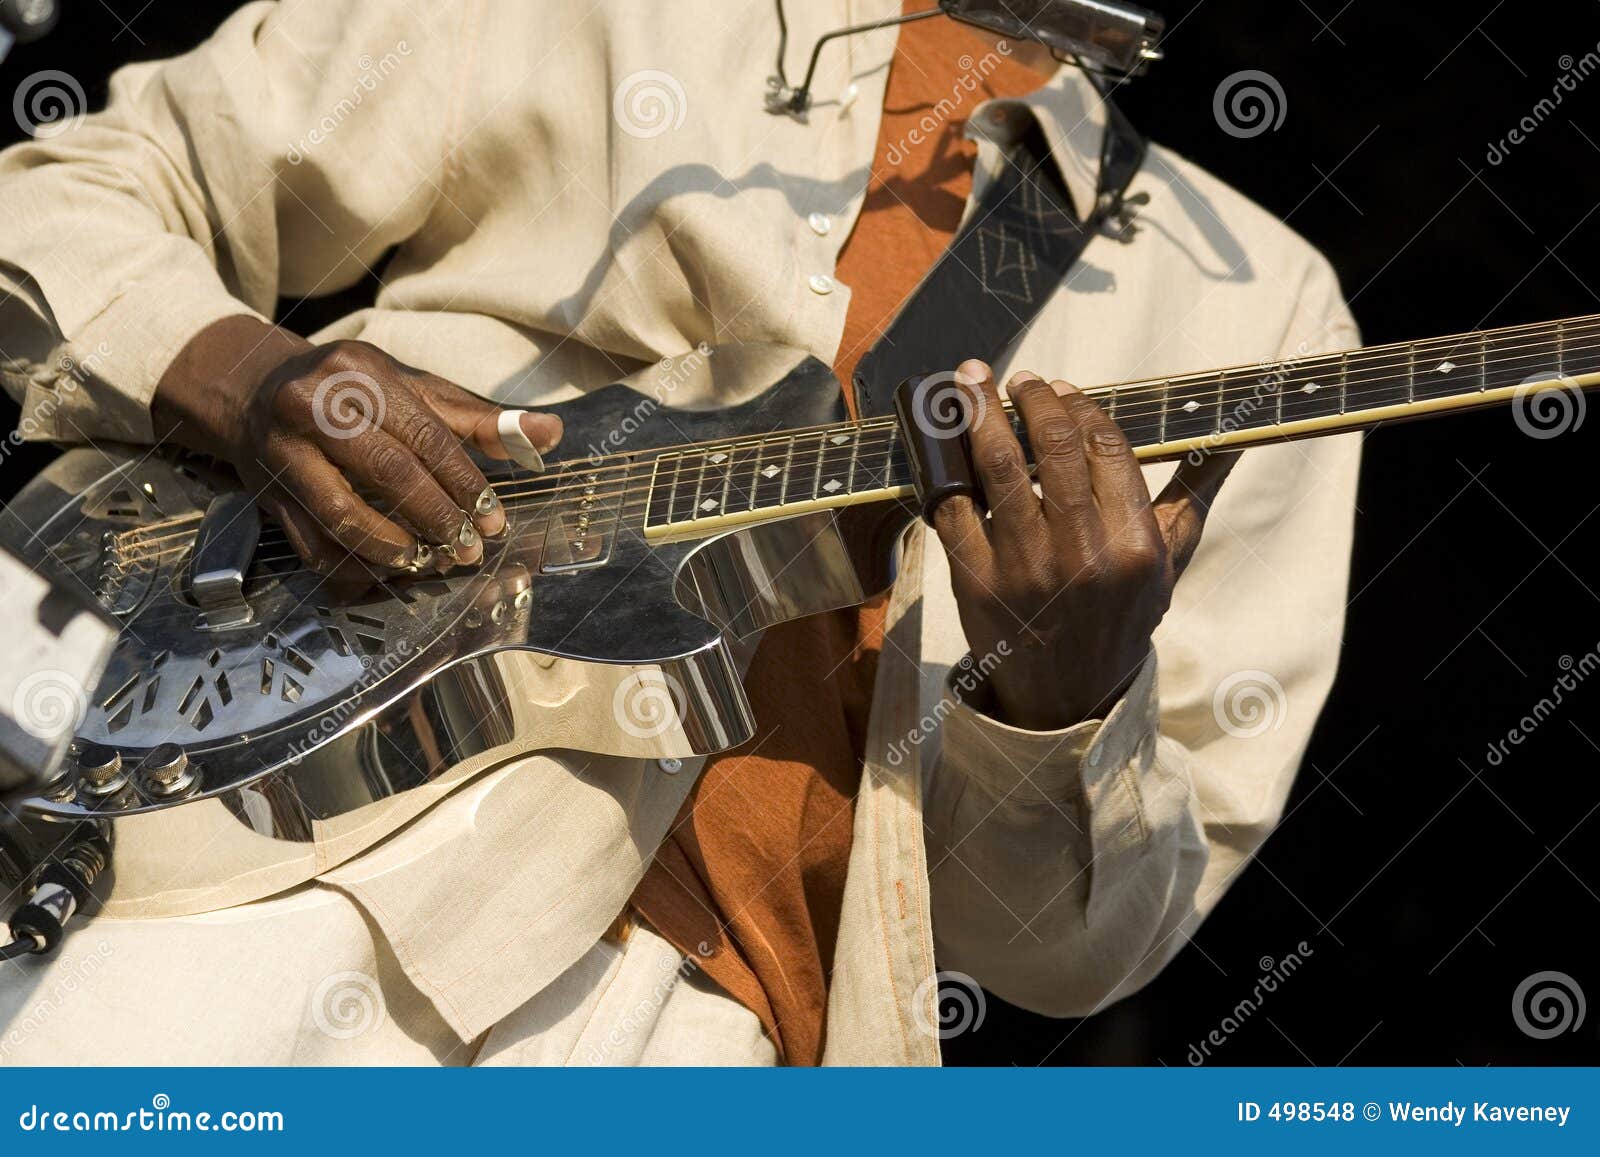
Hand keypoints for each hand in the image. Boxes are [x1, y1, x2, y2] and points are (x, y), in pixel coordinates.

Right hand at [153, 315, 561, 578]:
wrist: (252, 391)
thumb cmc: (351, 391)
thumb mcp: (412, 389)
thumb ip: (479, 418)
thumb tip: (550, 433)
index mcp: (357, 373)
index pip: (424, 435)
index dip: (465, 482)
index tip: (496, 519)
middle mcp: (312, 408)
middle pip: (388, 474)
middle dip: (438, 519)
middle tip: (471, 549)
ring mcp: (282, 454)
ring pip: (344, 516)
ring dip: (397, 550)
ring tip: (433, 563)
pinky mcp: (266, 495)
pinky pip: (314, 545)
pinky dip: (357, 568)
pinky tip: (391, 573)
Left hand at [932, 360, 1236, 730]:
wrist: (1068, 695)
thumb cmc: (1121, 616)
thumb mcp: (1168, 563)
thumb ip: (1195, 494)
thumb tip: (1235, 439)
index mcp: (1134, 547)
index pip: (1107, 447)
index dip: (1081, 406)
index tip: (1062, 388)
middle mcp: (1082, 557)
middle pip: (1054, 447)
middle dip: (1033, 399)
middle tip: (1019, 379)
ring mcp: (1025, 571)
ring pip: (998, 468)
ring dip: (979, 413)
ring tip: (971, 382)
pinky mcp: (976, 585)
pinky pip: (954, 512)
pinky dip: (947, 473)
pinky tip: (945, 447)